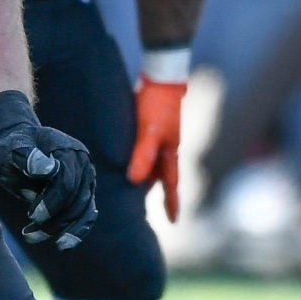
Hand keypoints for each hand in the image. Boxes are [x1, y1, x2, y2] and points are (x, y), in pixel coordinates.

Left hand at [0, 92, 95, 248]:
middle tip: (28, 235)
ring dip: (64, 231)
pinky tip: (60, 244)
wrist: (16, 146)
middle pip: (77, 200)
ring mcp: (86, 178)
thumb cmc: (10, 148)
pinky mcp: (84, 192)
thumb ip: (26, 158)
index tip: (31, 216)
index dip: (51, 203)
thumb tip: (48, 169)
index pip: (66, 183)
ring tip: (35, 239)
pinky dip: (75, 232)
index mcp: (67, 149)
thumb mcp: (10, 151)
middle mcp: (83, 163)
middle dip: (55, 221)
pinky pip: (86, 215)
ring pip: (84, 211)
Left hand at [127, 76, 187, 221]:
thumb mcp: (149, 132)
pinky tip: (126, 162)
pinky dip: (138, 162)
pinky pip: (144, 152)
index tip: (174, 221)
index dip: (172, 203)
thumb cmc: (157, 105)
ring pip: (152, 165)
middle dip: (158, 194)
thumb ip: (143, 155)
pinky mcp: (148, 129)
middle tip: (148, 213)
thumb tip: (135, 181)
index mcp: (170, 154)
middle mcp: (166, 149)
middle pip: (162, 177)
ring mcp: (158, 139)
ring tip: (133, 192)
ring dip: (146, 178)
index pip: (172, 185)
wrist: (161, 78)